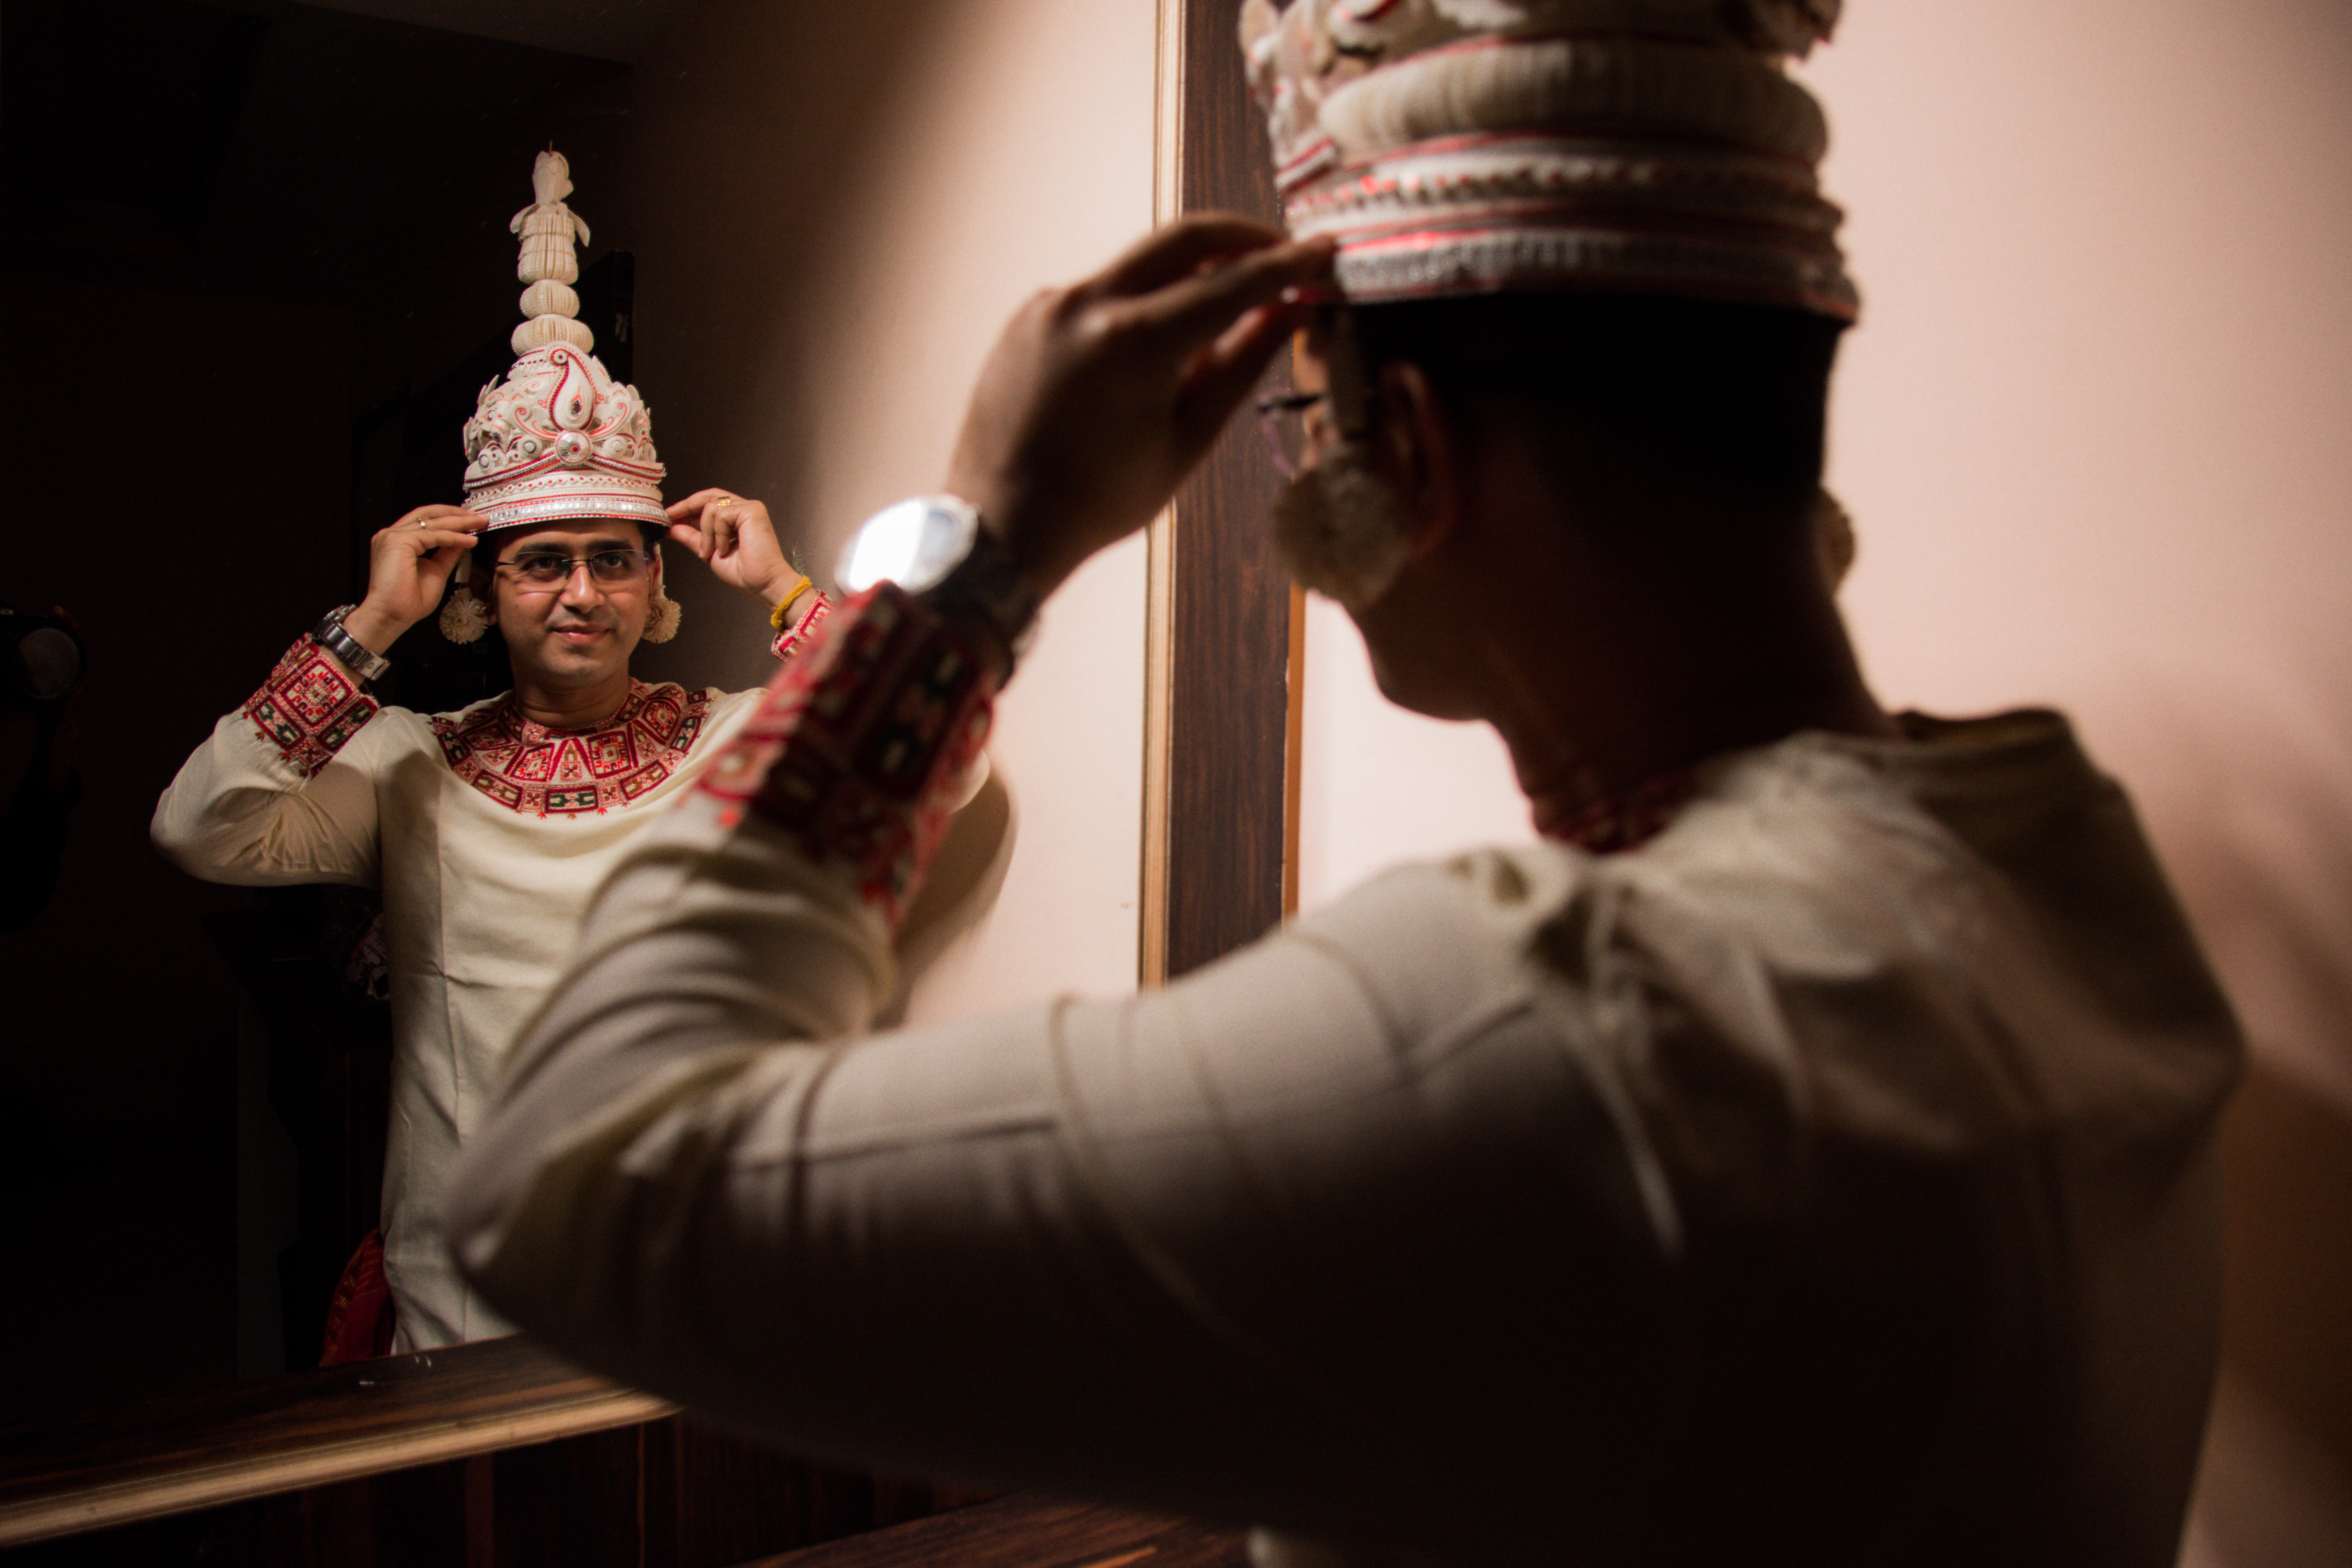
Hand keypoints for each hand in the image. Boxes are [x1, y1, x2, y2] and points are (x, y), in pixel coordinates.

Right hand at [348, 505, 488, 651]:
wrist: (391, 616)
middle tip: (480, 517)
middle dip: (456, 514)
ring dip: (458, 522)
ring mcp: (392, 536)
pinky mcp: (397, 541)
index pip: (425, 521)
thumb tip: (464, 540)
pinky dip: (454, 537)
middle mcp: (392, 534)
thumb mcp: (436, 572)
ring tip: (479, 523)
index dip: (450, 519)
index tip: (472, 522)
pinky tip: (470, 540)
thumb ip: (448, 554)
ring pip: (432, 522)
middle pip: (428, 514)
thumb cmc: (408, 601)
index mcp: (398, 541)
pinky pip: (433, 535)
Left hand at [665, 490, 799, 605]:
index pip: (708, 502)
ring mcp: (749, 508)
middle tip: (670, 517)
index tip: (669, 516)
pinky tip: (724, 549)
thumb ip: (692, 538)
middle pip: (709, 495)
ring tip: (709, 552)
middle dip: (687, 506)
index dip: (687, 507)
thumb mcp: (709, 552)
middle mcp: (743, 509)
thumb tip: (672, 527)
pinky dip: (717, 533)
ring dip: (704, 532)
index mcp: (735, 518)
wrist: (762, 583)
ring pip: (711, 506)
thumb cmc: (743, 572)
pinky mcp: (752, 511)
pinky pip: (721, 514)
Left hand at [944, 215, 1333, 596]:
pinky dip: (1139, 304)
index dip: (1285, 266)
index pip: (1230, 284)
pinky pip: (1100, 292)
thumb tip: (1288, 312)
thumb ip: (1240, 365)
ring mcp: (1050, 304)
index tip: (1323, 254)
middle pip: (1182, 238)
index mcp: (1133, 342)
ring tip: (1223, 313)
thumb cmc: (1099, 500)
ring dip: (1188, 275)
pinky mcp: (1030, 314)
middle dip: (1241, 237)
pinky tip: (1156, 345)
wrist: (1002, 523)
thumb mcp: (1187, 439)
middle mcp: (1085, 304)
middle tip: (1282, 252)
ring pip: (1138, 265)